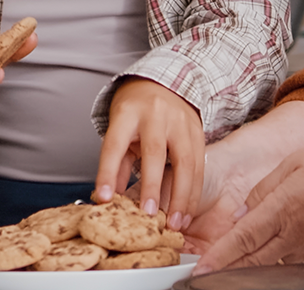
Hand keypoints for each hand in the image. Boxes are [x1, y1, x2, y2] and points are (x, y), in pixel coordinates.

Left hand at [95, 79, 202, 230]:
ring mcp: (180, 121)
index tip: (104, 197)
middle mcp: (155, 114)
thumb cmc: (136, 109)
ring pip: (184, 160)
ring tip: (175, 223)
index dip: (108, 172)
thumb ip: (116, 162)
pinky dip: (194, 192)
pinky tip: (188, 211)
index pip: (115, 144)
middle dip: (152, 185)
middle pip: (154, 151)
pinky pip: (199, 165)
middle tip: (149, 215)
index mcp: (128, 112)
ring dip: (181, 196)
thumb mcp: (119, 127)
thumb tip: (109, 198)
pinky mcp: (197, 130)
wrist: (165, 81)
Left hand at [194, 143, 303, 272]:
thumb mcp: (287, 166)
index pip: (243, 238)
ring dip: (247, 267)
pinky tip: (262, 255)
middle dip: (226, 269)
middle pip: (252, 260)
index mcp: (280, 209)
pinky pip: (287, 260)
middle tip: (206, 275)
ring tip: (229, 267)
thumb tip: (240, 215)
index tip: (202, 268)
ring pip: (269, 264)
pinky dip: (271, 260)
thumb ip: (260, 192)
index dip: (220, 256)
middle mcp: (291, 233)